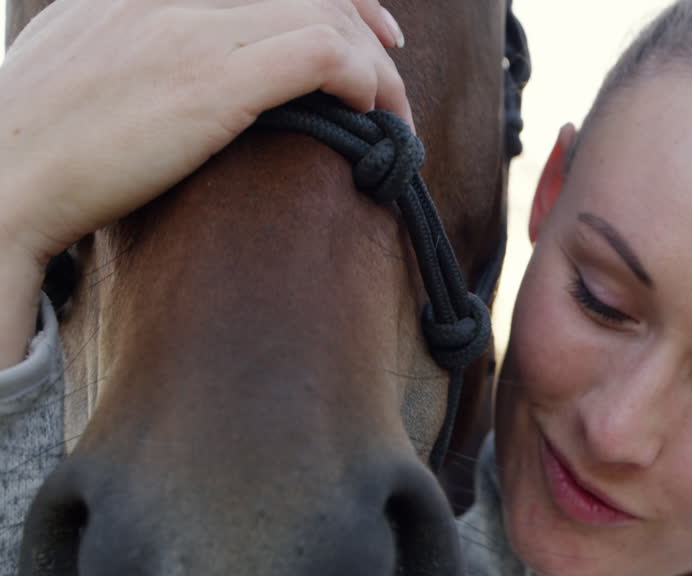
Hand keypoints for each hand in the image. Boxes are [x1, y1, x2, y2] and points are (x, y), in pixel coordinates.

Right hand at [0, 0, 411, 267]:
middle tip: (392, 83)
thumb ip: (140, 31)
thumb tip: (190, 53)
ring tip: (392, 115)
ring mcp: (189, 30)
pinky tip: (370, 113)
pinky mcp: (209, 84)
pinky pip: (319, 55)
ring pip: (325, 18)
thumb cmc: (42, 136)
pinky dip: (364, 80)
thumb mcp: (86, 49)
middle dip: (368, 30)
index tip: (372, 30)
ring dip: (377, 69)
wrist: (0, 180)